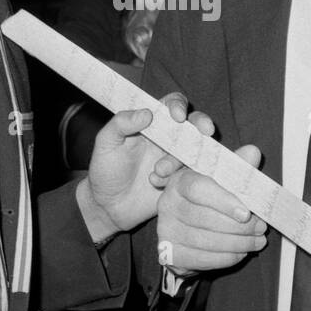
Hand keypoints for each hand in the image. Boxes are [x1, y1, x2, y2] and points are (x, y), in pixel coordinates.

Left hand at [78, 93, 214, 237]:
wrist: (109, 206)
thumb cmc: (106, 170)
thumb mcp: (106, 143)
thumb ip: (121, 123)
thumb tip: (147, 112)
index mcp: (150, 124)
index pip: (170, 104)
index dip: (178, 105)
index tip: (177, 116)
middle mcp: (167, 138)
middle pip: (192, 123)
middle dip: (201, 124)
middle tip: (205, 131)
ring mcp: (175, 159)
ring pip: (191, 151)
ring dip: (176, 160)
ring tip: (157, 172)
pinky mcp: (180, 179)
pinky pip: (189, 173)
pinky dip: (175, 176)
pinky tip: (155, 182)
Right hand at [155, 134, 265, 274]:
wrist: (194, 230)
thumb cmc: (212, 200)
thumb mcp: (223, 180)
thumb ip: (237, 167)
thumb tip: (252, 152)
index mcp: (179, 180)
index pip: (197, 188)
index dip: (223, 201)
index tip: (246, 213)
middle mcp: (167, 204)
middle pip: (202, 217)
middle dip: (237, 226)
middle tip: (261, 228)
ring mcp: (166, 230)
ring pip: (204, 240)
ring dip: (237, 243)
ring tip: (258, 240)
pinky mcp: (171, 253)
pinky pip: (202, 259)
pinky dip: (226, 258)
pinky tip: (241, 253)